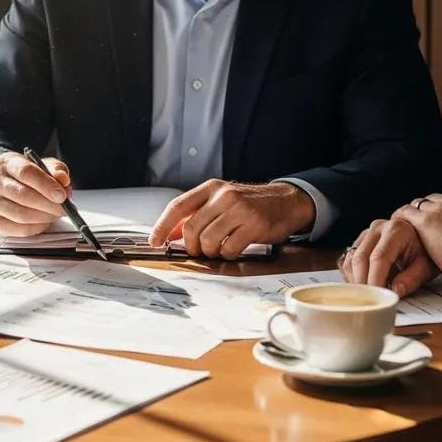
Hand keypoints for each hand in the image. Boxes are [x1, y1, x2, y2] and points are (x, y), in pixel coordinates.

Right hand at [0, 151, 70, 236]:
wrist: (9, 187)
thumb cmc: (28, 177)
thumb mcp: (44, 166)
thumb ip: (56, 170)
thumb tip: (62, 179)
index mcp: (7, 162)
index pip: (26, 172)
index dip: (46, 184)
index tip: (62, 194)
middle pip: (23, 195)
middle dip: (48, 204)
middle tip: (64, 208)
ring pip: (21, 214)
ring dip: (44, 216)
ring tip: (55, 213)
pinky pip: (19, 229)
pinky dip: (37, 227)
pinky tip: (44, 220)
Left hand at [148, 179, 314, 259]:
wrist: (286, 201)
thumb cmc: (249, 204)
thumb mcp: (221, 202)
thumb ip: (197, 214)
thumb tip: (171, 233)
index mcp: (211, 187)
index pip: (178, 206)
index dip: (163, 226)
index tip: (155, 241)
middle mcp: (223, 195)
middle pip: (191, 228)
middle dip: (191, 246)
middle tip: (200, 250)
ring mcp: (239, 209)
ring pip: (208, 241)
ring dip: (210, 252)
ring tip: (219, 248)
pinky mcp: (254, 225)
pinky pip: (229, 249)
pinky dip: (228, 255)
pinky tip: (234, 248)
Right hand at [339, 218, 437, 297]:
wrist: (422, 238)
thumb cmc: (425, 252)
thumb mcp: (425, 266)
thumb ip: (411, 278)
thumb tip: (395, 292)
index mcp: (395, 230)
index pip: (379, 257)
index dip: (375, 278)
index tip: (376, 296)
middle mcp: (377, 228)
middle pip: (360, 257)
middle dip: (362, 282)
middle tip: (368, 300)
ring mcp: (366, 233)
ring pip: (351, 258)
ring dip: (355, 279)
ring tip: (366, 295)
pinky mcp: (360, 240)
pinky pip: (348, 258)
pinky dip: (352, 274)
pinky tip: (362, 285)